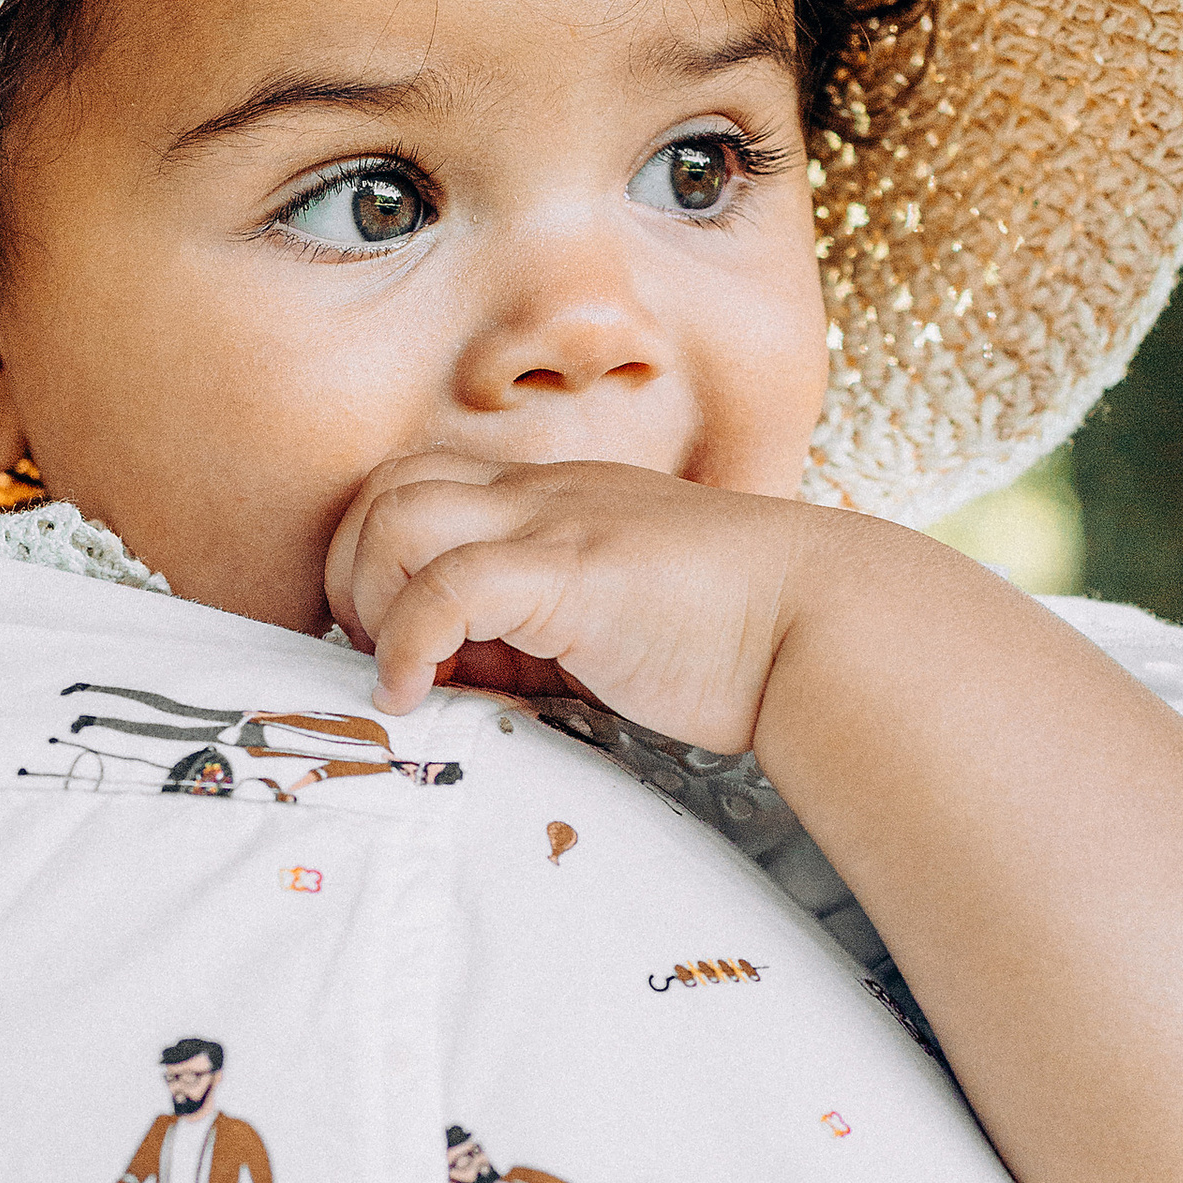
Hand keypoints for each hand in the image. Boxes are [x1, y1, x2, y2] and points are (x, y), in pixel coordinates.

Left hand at [326, 453, 811, 744]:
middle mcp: (543, 495)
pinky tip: (415, 694)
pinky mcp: (573, 572)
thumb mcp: (612, 623)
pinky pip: (447, 582)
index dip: (385, 565)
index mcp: (553, 499)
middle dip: (354, 576)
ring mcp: (556, 523)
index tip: (419, 652)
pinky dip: (405, 642)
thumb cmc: (736, 638)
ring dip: (372, 602)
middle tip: (389, 658)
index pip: (419, 488)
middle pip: (385, 487)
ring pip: (395, 516)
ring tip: (409, 675)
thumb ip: (539, 636)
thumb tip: (464, 682)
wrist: (828, 623)